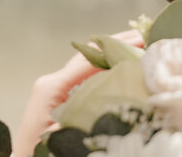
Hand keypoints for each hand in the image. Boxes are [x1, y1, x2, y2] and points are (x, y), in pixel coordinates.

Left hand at [11, 29, 142, 156]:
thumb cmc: (37, 151)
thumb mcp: (58, 135)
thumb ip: (78, 117)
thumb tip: (106, 100)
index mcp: (52, 87)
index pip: (88, 60)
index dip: (114, 48)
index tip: (141, 40)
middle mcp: (52, 81)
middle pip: (87, 54)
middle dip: (114, 43)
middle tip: (144, 36)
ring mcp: (54, 87)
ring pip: (86, 63)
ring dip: (110, 52)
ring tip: (136, 45)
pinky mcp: (58, 95)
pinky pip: (83, 76)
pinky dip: (103, 67)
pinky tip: (119, 67)